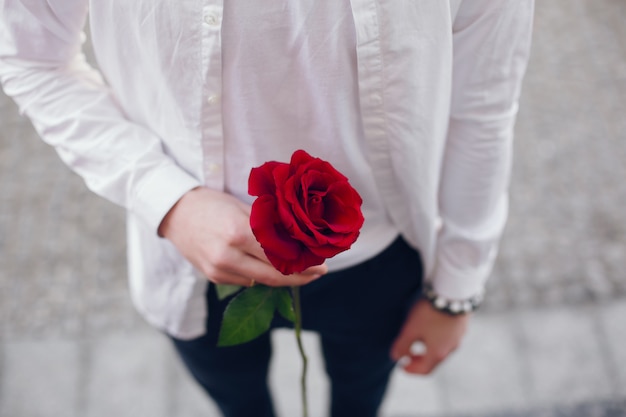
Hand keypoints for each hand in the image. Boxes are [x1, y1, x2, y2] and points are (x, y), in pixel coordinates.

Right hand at [158, 187, 326, 286]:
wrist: (175, 212)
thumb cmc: (212, 203)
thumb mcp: (243, 208)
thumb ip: (269, 226)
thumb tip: (300, 240)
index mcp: (239, 232)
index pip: (280, 256)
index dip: (304, 263)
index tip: (322, 264)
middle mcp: (228, 255)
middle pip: (274, 275)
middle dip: (300, 277)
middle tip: (319, 273)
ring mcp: (218, 269)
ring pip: (261, 281)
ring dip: (281, 277)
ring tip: (299, 269)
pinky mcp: (213, 277)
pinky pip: (245, 280)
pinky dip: (260, 275)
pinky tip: (269, 267)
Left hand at [390, 299, 469, 374]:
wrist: (454, 293)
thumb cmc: (430, 313)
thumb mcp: (411, 329)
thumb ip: (402, 345)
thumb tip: (396, 357)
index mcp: (438, 353)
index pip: (424, 370)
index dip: (411, 370)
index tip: (402, 365)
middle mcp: (451, 348)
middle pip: (434, 360)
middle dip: (419, 360)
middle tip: (408, 354)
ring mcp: (458, 337)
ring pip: (442, 349)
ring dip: (429, 349)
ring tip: (418, 339)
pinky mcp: (462, 326)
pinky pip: (448, 338)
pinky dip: (438, 339)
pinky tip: (431, 327)